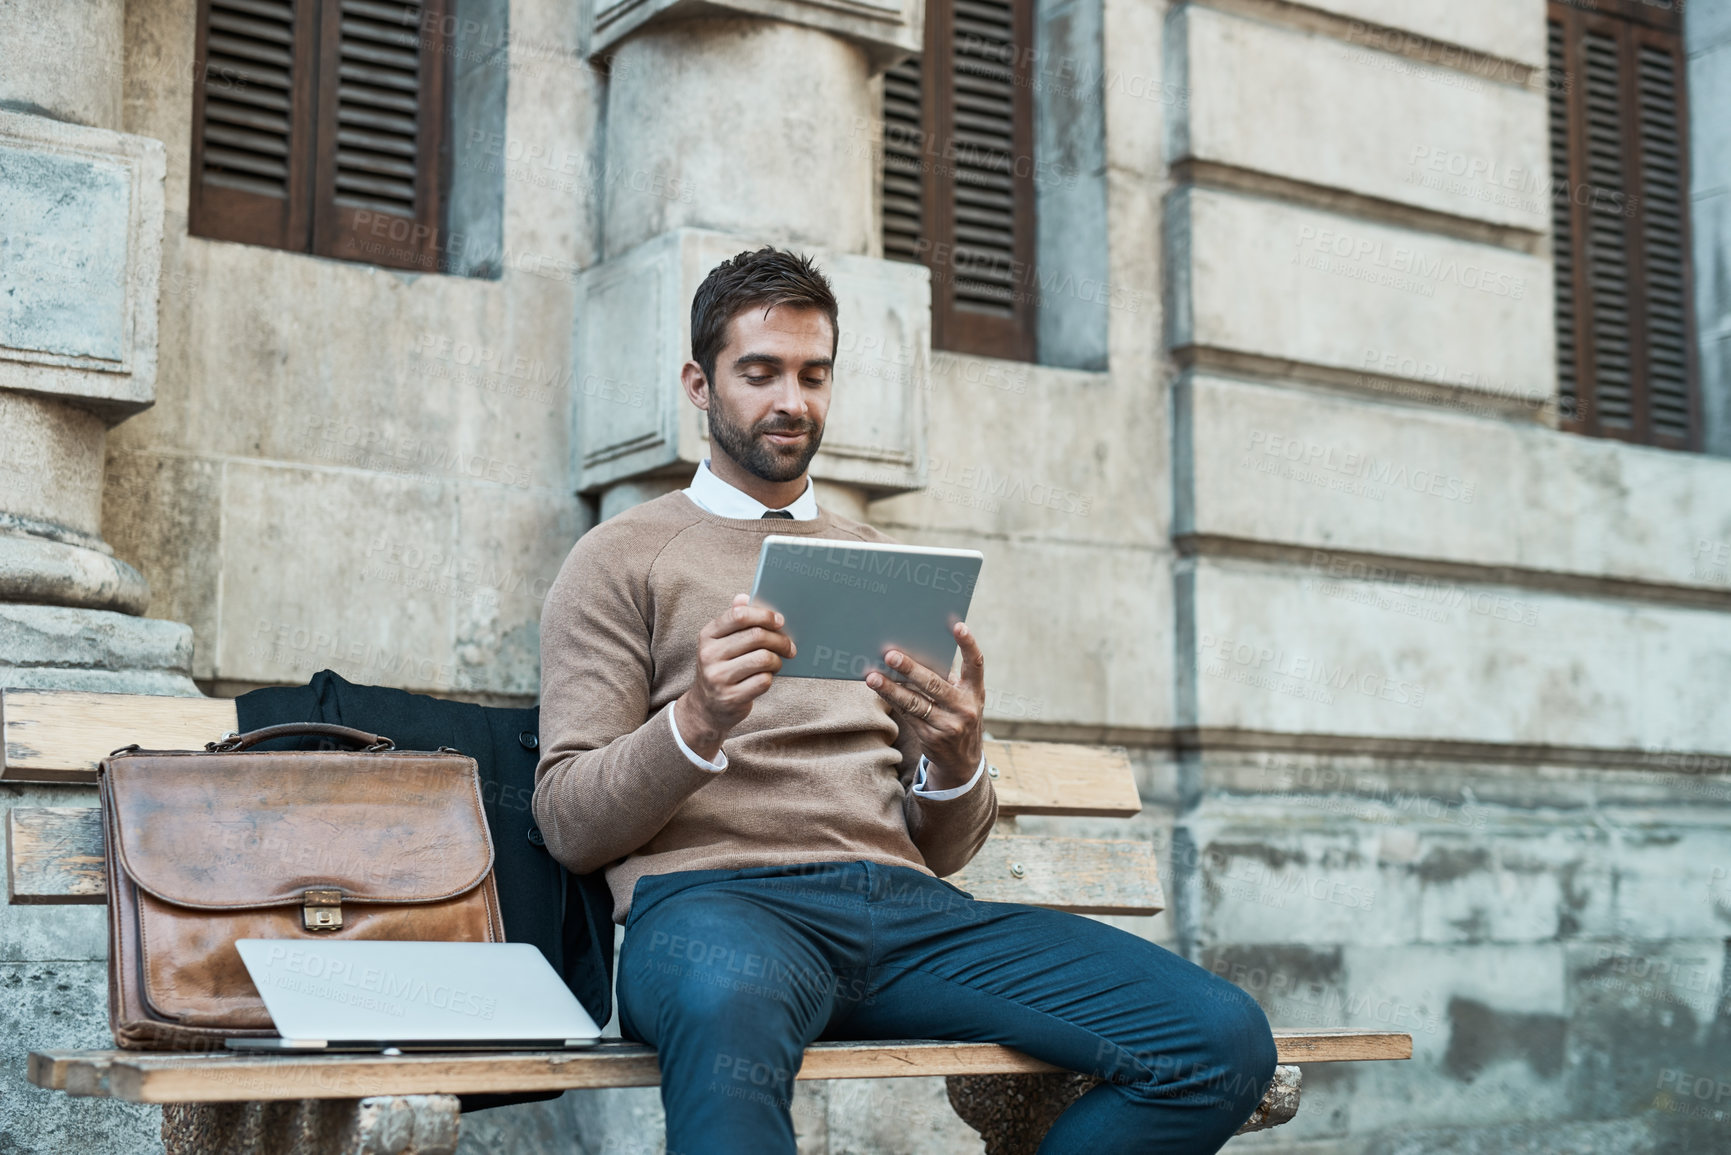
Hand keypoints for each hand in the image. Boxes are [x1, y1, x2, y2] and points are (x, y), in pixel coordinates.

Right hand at [675, 593, 794, 760]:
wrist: (706, 707)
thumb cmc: (722, 667)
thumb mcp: (721, 643)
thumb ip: (733, 620)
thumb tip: (744, 597)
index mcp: (708, 635)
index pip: (738, 615)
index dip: (764, 615)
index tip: (780, 621)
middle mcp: (709, 655)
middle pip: (756, 636)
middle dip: (779, 640)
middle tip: (790, 646)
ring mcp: (718, 677)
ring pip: (763, 659)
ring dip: (777, 660)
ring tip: (777, 663)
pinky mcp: (730, 697)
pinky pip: (763, 681)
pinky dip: (770, 678)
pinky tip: (766, 678)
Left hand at [865, 621, 984, 790]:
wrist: (963, 763)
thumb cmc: (958, 716)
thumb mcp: (963, 699)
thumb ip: (948, 680)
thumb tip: (915, 653)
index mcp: (975, 691)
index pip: (976, 664)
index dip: (968, 644)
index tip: (958, 625)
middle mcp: (965, 708)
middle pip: (934, 684)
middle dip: (910, 669)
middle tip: (890, 654)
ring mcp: (948, 725)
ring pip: (915, 702)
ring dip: (891, 688)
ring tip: (872, 677)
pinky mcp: (931, 738)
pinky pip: (908, 715)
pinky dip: (892, 700)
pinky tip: (879, 689)